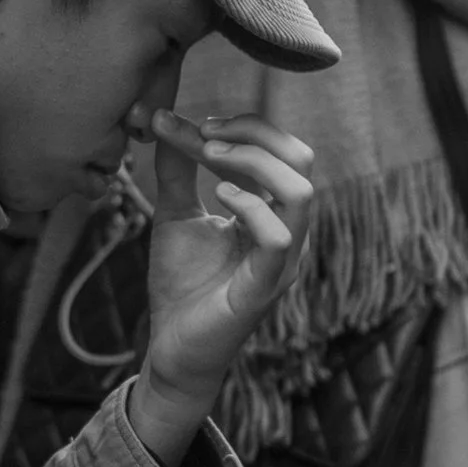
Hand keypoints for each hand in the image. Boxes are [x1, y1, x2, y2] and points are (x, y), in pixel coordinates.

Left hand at [131, 110, 313, 465]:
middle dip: (253, 133)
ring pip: (300, 191)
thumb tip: (165, 117)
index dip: (239, 126)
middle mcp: (286, 232)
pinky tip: (218, 197)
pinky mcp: (263, 288)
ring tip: (210, 161)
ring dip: (253, 163)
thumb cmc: (181, 286)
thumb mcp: (175, 213)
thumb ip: (177, 169)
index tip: (189, 123)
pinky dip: (250, 206)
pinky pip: (278, 238)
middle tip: (204, 135)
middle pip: (301, 159)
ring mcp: (280, 261)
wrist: (170, 349)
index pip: (280, 150)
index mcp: (271, 212)